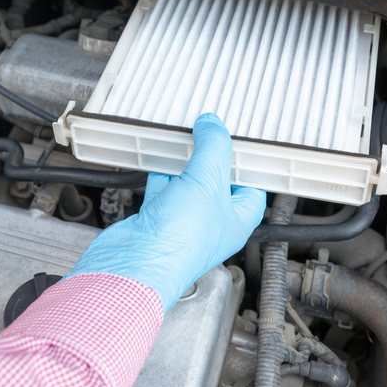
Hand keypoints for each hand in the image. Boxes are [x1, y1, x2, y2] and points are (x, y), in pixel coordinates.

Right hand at [66, 114, 266, 312]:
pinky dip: (160, 170)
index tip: (239, 141)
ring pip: (187, 184)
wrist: (135, 263)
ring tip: (185, 136)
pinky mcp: (156, 218)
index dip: (246, 165)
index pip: (251, 189)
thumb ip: (213, 147)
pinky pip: (162, 188)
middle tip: (209, 132)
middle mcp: (210, 224)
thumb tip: (213, 124)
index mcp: (235, 221)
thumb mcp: (207, 181)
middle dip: (212, 157)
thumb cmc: (179, 241)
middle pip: (217, 183)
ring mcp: (181, 221)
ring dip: (185, 162)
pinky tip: (159, 154)